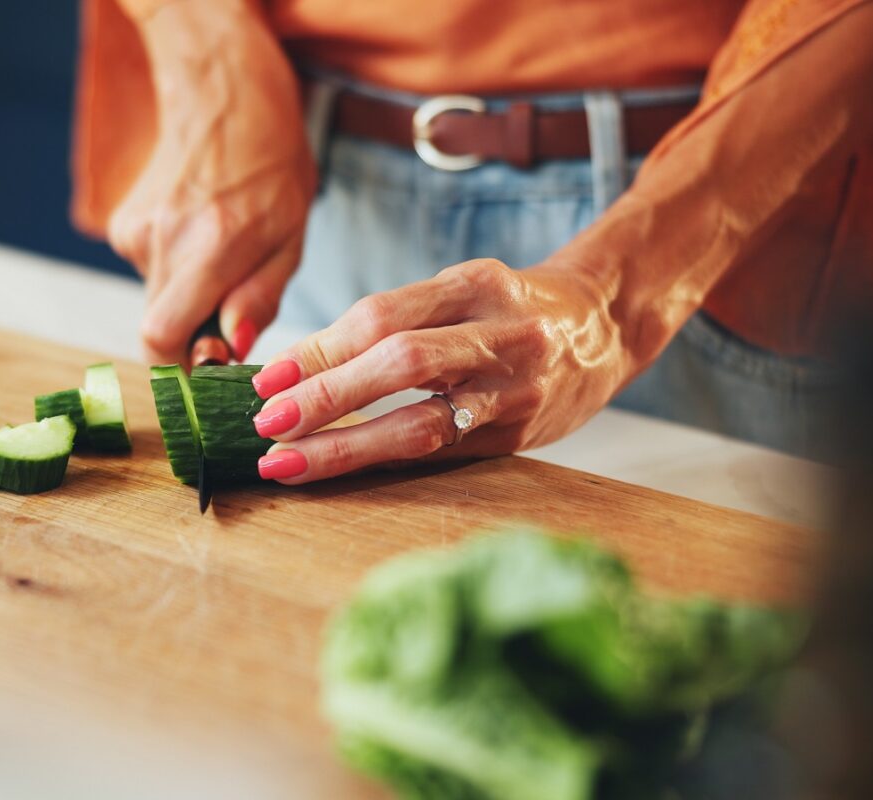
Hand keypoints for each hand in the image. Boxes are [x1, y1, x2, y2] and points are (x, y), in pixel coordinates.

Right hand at [109, 0, 315, 365]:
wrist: (224, 95)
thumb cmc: (271, 166)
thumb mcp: (290, 236)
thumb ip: (259, 296)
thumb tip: (232, 349)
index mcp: (210, 245)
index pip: (161, 340)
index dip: (183, 367)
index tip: (214, 364)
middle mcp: (163, 240)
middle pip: (158, 329)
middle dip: (196, 335)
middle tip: (233, 308)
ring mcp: (135, 231)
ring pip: (158, 301)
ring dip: (191, 297)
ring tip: (223, 253)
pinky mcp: (123, 226)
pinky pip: (152, 273)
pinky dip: (178, 270)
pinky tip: (201, 234)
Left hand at [248, 259, 632, 483]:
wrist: (604, 328)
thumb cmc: (509, 309)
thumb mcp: (458, 292)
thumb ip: (391, 323)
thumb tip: (296, 368)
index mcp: (476, 284)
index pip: (383, 316)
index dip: (319, 349)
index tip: (269, 380)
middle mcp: (500, 334)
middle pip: (399, 364)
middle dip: (325, 397)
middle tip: (268, 423)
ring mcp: (514, 390)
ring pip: (422, 424)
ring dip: (345, 447)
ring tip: (287, 462)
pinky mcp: (519, 437)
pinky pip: (440, 454)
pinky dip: (383, 462)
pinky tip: (341, 470)